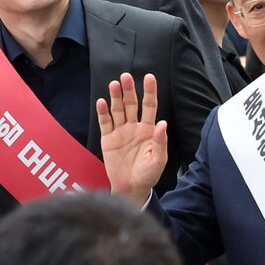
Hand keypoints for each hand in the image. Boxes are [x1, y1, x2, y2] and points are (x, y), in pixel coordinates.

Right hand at [96, 72, 166, 205]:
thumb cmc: (148, 174)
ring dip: (116, 97)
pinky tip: (102, 102)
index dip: (149, 92)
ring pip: (117, 110)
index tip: (149, 77)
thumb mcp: (158, 160)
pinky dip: (103, 112)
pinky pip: (105, 122)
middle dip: (129, 90)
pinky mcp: (108, 139)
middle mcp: (134, 127)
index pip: (150, 106)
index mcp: (148, 129)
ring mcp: (120, 131)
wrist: (131, 188)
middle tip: (126, 76)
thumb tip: (162, 123)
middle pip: (131, 104)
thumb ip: (160, 141)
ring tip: (114, 84)